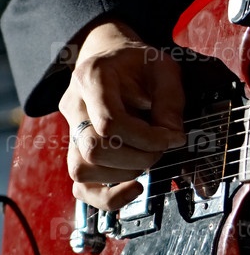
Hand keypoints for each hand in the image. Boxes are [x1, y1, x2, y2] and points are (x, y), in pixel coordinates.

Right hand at [58, 19, 185, 209]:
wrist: (112, 57)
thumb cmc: (139, 64)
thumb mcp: (164, 69)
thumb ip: (171, 101)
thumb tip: (173, 137)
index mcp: (92, 78)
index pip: (110, 123)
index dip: (147, 138)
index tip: (173, 137)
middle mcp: (74, 105)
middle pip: (95, 149)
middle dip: (138, 158)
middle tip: (161, 149)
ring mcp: (71, 130)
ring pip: (84, 169)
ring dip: (124, 174)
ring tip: (147, 159)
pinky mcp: (77, 150)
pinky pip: (81, 186)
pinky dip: (107, 196)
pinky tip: (134, 188)